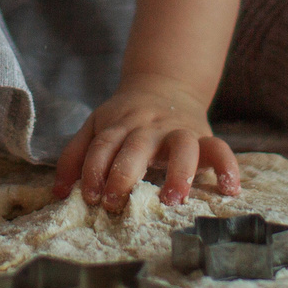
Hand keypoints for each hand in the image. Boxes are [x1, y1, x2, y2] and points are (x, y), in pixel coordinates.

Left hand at [53, 76, 238, 210]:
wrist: (164, 85)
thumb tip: (58, 193)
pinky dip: (227, 166)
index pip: (103, 145)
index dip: (94, 170)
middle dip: (124, 174)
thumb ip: (75, 156)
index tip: (90, 196)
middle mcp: (148, 127)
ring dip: (178, 172)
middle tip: (116, 203)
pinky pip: (220, 148)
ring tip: (174, 199)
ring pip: (182, 146)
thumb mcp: (95, 127)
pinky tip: (230, 190)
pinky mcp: (203, 136)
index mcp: (119, 124)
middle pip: (136, 146)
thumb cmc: (125, 118)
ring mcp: (178, 131)